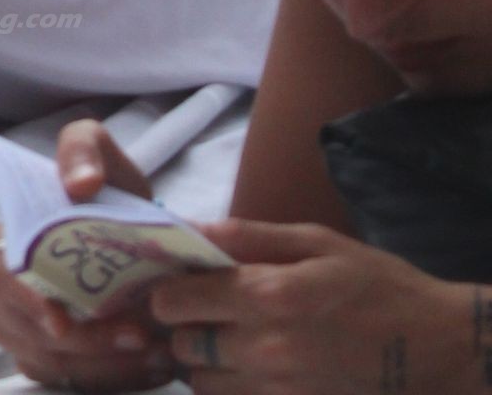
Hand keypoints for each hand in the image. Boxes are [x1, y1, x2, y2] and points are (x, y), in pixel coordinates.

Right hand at [0, 119, 175, 391]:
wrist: (146, 241)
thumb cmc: (112, 194)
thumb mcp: (100, 152)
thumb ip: (83, 149)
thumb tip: (78, 183)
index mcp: (7, 237)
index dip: (25, 302)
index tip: (64, 322)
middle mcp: (4, 285)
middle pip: (20, 328)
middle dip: (80, 341)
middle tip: (139, 336)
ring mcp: (21, 323)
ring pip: (42, 359)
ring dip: (99, 363)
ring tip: (153, 350)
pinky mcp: (46, 355)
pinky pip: (60, 379)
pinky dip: (104, 377)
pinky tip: (143, 364)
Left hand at [152, 219, 477, 393]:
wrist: (441, 349)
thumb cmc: (378, 286)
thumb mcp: (317, 243)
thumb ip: (247, 235)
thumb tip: (189, 227)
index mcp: (268, 295)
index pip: (173, 302)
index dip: (164, 292)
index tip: (176, 286)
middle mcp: (266, 348)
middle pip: (181, 346)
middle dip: (183, 328)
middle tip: (204, 314)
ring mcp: (279, 389)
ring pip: (200, 383)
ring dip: (204, 363)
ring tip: (230, 341)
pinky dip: (231, 387)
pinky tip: (252, 367)